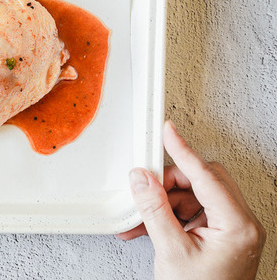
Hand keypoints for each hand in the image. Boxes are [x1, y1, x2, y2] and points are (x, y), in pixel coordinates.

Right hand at [117, 121, 265, 278]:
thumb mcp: (171, 251)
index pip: (206, 176)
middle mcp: (241, 224)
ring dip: (165, 204)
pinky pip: (193, 212)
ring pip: (194, 196)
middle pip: (202, 181)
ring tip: (141, 221)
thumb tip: (142, 179)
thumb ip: (154, 210)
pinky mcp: (221, 236)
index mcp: (238, 225)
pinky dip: (170, 216)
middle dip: (169, 184)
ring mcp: (232, 230)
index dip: (183, 151)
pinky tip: (149, 227)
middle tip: (144, 188)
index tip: (168, 132)